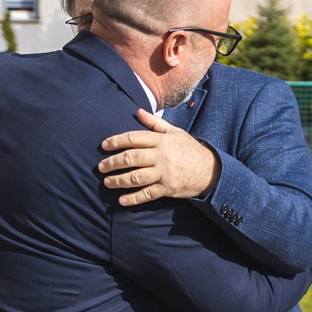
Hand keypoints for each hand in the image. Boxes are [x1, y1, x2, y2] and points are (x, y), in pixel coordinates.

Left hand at [98, 110, 221, 204]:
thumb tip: (138, 111)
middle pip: (132, 158)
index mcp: (161, 141)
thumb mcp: (174, 132)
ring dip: (119, 181)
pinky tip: (122, 200)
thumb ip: (155, 123)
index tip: (104, 145)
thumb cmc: (189, 149)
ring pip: (137, 177)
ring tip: (107, 182)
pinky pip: (148, 194)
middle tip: (101, 167)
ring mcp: (164, 174)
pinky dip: (134, 198)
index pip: (134, 138)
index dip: (117, 141)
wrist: (210, 170)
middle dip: (113, 163)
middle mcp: (161, 156)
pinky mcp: (168, 189)